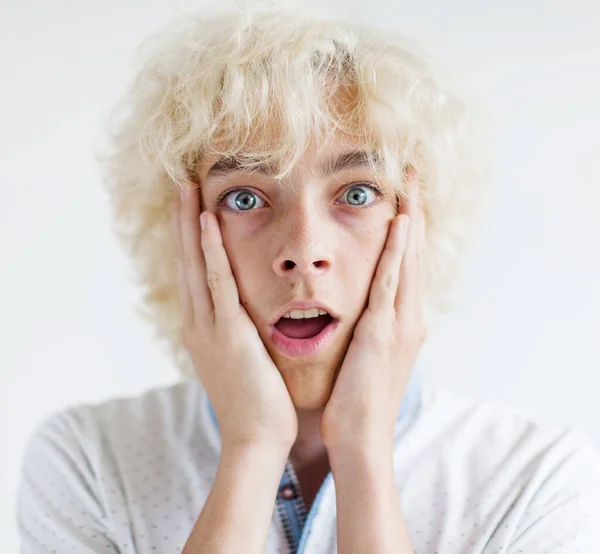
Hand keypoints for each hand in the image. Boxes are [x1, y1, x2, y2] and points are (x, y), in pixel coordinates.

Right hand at [172, 182, 297, 449]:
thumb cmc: (257, 401)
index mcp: (202, 328)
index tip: (191, 206)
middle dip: (182, 221)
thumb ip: (238, 332)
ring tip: (186, 187)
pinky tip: (208, 221)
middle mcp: (197, 322)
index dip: (190, 237)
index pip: (192, 273)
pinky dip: (210, 251)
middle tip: (180, 183)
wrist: (257, 439)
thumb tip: (246, 313)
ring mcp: (208, 327)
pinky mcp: (228, 333)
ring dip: (190, 223)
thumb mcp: (241, 360)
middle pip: (185, 260)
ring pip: (195, 263)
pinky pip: (218, 283)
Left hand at [320, 175, 425, 452]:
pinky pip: (392, 282)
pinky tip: (400, 223)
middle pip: (414, 253)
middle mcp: (409, 316)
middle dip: (414, 212)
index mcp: (403, 321)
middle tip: (413, 174)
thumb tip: (362, 310)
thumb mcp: (368, 356)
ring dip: (410, 219)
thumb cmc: (357, 398)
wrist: (360, 436)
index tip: (404, 197)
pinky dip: (398, 251)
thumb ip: (371, 328)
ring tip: (410, 183)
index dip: (407, 229)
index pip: (407, 265)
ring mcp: (400, 323)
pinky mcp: (384, 331)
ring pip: (409, 260)